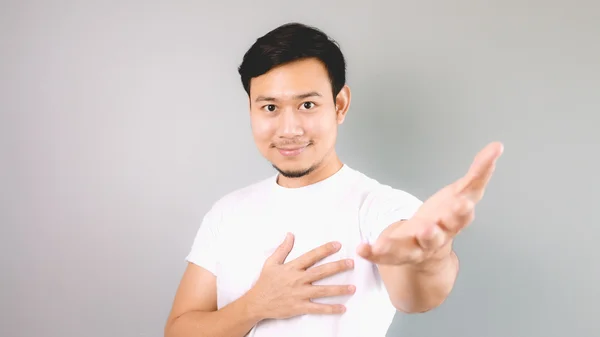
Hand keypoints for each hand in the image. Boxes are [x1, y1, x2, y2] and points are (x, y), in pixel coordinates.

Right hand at [245, 233, 355, 319]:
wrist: (257, 303)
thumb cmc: (265, 282)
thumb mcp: (271, 263)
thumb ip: (283, 249)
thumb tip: (290, 234)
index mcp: (292, 267)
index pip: (311, 256)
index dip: (325, 250)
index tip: (337, 245)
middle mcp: (297, 280)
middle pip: (321, 272)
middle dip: (337, 267)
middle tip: (351, 263)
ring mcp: (299, 294)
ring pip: (322, 291)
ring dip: (339, 289)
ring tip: (353, 287)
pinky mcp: (299, 307)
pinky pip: (318, 308)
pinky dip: (330, 309)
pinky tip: (342, 308)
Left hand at [357, 141, 503, 266]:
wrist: (429, 252)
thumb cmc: (446, 218)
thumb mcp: (463, 193)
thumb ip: (479, 172)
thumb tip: (497, 146)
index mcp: (452, 222)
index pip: (460, 218)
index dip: (462, 212)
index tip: (464, 204)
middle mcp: (435, 237)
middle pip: (436, 237)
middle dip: (433, 233)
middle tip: (429, 227)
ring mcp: (414, 247)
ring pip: (409, 249)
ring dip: (396, 246)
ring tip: (383, 244)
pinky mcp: (395, 251)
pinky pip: (383, 254)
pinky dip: (372, 253)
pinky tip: (361, 248)